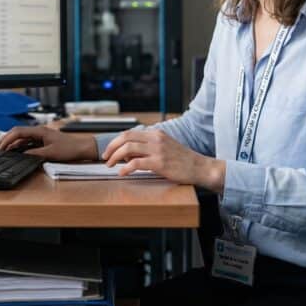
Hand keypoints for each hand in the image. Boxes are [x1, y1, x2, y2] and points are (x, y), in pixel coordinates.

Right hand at [0, 125, 97, 161]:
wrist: (82, 148)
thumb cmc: (70, 148)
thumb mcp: (51, 153)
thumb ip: (35, 154)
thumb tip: (21, 155)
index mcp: (40, 131)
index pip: (18, 132)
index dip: (7, 139)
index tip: (0, 147)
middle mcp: (38, 131)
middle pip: (17, 133)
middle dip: (6, 140)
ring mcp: (40, 136)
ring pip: (21, 138)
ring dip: (12, 144)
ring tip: (3, 152)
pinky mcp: (42, 141)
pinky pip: (27, 142)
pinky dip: (19, 147)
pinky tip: (15, 152)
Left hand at [102, 129, 225, 190]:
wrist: (200, 167)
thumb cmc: (182, 160)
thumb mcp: (165, 147)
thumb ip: (148, 147)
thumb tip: (128, 154)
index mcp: (156, 133)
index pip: (130, 133)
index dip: (116, 141)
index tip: (109, 150)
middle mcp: (156, 139)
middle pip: (125, 138)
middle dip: (111, 147)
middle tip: (105, 158)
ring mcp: (158, 150)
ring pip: (128, 149)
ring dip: (115, 157)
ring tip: (111, 165)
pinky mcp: (159, 163)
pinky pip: (136, 164)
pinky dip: (125, 168)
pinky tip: (122, 173)